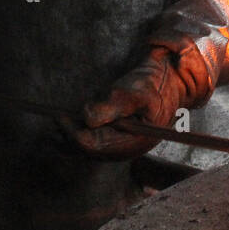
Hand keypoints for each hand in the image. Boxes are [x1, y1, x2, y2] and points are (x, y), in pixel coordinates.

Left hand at [71, 44, 212, 159]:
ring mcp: (123, 144)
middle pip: (90, 150)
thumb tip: (87, 118)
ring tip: (63, 117)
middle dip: (71, 134)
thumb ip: (112, 105)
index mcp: (135, 142)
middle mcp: (127, 148)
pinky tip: (71, 121)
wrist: (170, 79)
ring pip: (89, 147)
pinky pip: (93, 141)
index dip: (74, 133)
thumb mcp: (134, 91)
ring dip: (74, 133)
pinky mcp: (118, 136)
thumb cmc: (154, 84)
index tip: (60, 116)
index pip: (95, 146)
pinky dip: (80, 132)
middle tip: (58, 116)